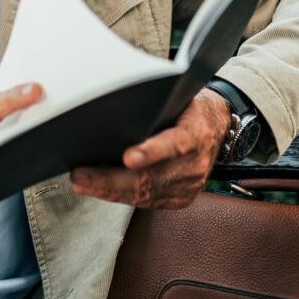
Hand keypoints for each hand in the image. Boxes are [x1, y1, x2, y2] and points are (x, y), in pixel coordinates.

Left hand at [70, 88, 230, 208]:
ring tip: (83, 183)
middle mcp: (195, 164)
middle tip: (82, 176)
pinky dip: (122, 196)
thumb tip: (113, 109)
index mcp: (196, 132)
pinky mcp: (181, 198)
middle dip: (112, 180)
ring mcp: (189, 185)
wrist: (216, 125)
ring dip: (110, 191)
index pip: (175, 144)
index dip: (151, 152)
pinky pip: (148, 201)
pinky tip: (101, 190)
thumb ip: (153, 107)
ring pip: (146, 194)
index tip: (128, 157)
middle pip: (152, 177)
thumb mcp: (177, 96)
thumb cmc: (188, 107)